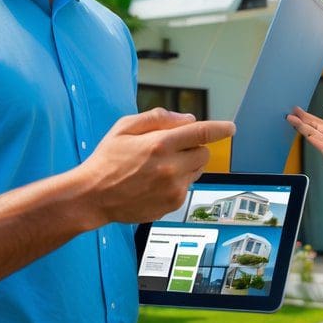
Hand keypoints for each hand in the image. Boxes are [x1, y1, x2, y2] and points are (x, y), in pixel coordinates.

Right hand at [83, 108, 234, 224]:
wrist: (93, 196)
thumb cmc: (107, 159)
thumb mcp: (125, 127)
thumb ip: (158, 118)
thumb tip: (188, 120)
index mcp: (160, 144)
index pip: (202, 133)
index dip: (220, 128)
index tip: (230, 128)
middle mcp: (170, 167)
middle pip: (204, 152)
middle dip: (194, 147)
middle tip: (172, 149)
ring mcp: (173, 188)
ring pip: (198, 171)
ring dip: (187, 164)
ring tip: (160, 166)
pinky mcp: (172, 204)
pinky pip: (187, 187)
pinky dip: (178, 181)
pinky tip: (155, 182)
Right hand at [287, 105, 322, 188]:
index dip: (312, 115)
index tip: (301, 109)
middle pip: (316, 126)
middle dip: (303, 119)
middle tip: (292, 112)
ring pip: (313, 133)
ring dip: (302, 126)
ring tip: (291, 118)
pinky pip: (317, 143)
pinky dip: (308, 136)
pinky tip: (301, 129)